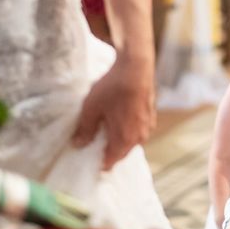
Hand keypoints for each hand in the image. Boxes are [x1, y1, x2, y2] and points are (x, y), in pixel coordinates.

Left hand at [72, 54, 154, 169]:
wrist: (136, 66)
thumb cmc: (113, 87)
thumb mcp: (91, 108)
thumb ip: (85, 130)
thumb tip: (78, 145)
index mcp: (124, 140)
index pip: (110, 162)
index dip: (97, 162)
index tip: (87, 158)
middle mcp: (139, 137)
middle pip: (121, 153)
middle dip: (108, 150)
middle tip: (93, 143)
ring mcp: (148, 127)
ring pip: (130, 141)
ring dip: (118, 139)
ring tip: (105, 129)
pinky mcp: (151, 115)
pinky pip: (137, 129)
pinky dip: (128, 128)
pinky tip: (118, 117)